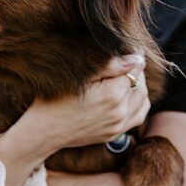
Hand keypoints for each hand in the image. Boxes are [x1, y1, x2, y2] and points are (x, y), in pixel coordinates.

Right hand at [24, 54, 149, 154]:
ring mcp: (118, 125)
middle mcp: (120, 112)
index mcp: (113, 94)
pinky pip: (138, 116)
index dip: (131, 58)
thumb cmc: (54, 99)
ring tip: (125, 78)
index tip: (126, 52)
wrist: (43, 131)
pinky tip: (128, 96)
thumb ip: (111, 65)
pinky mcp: (114, 133)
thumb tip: (137, 58)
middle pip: (140, 84)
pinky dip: (138, 104)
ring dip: (138, 87)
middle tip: (123, 62)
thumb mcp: (80, 76)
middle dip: (135, 71)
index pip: (135, 69)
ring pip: (142, 100)